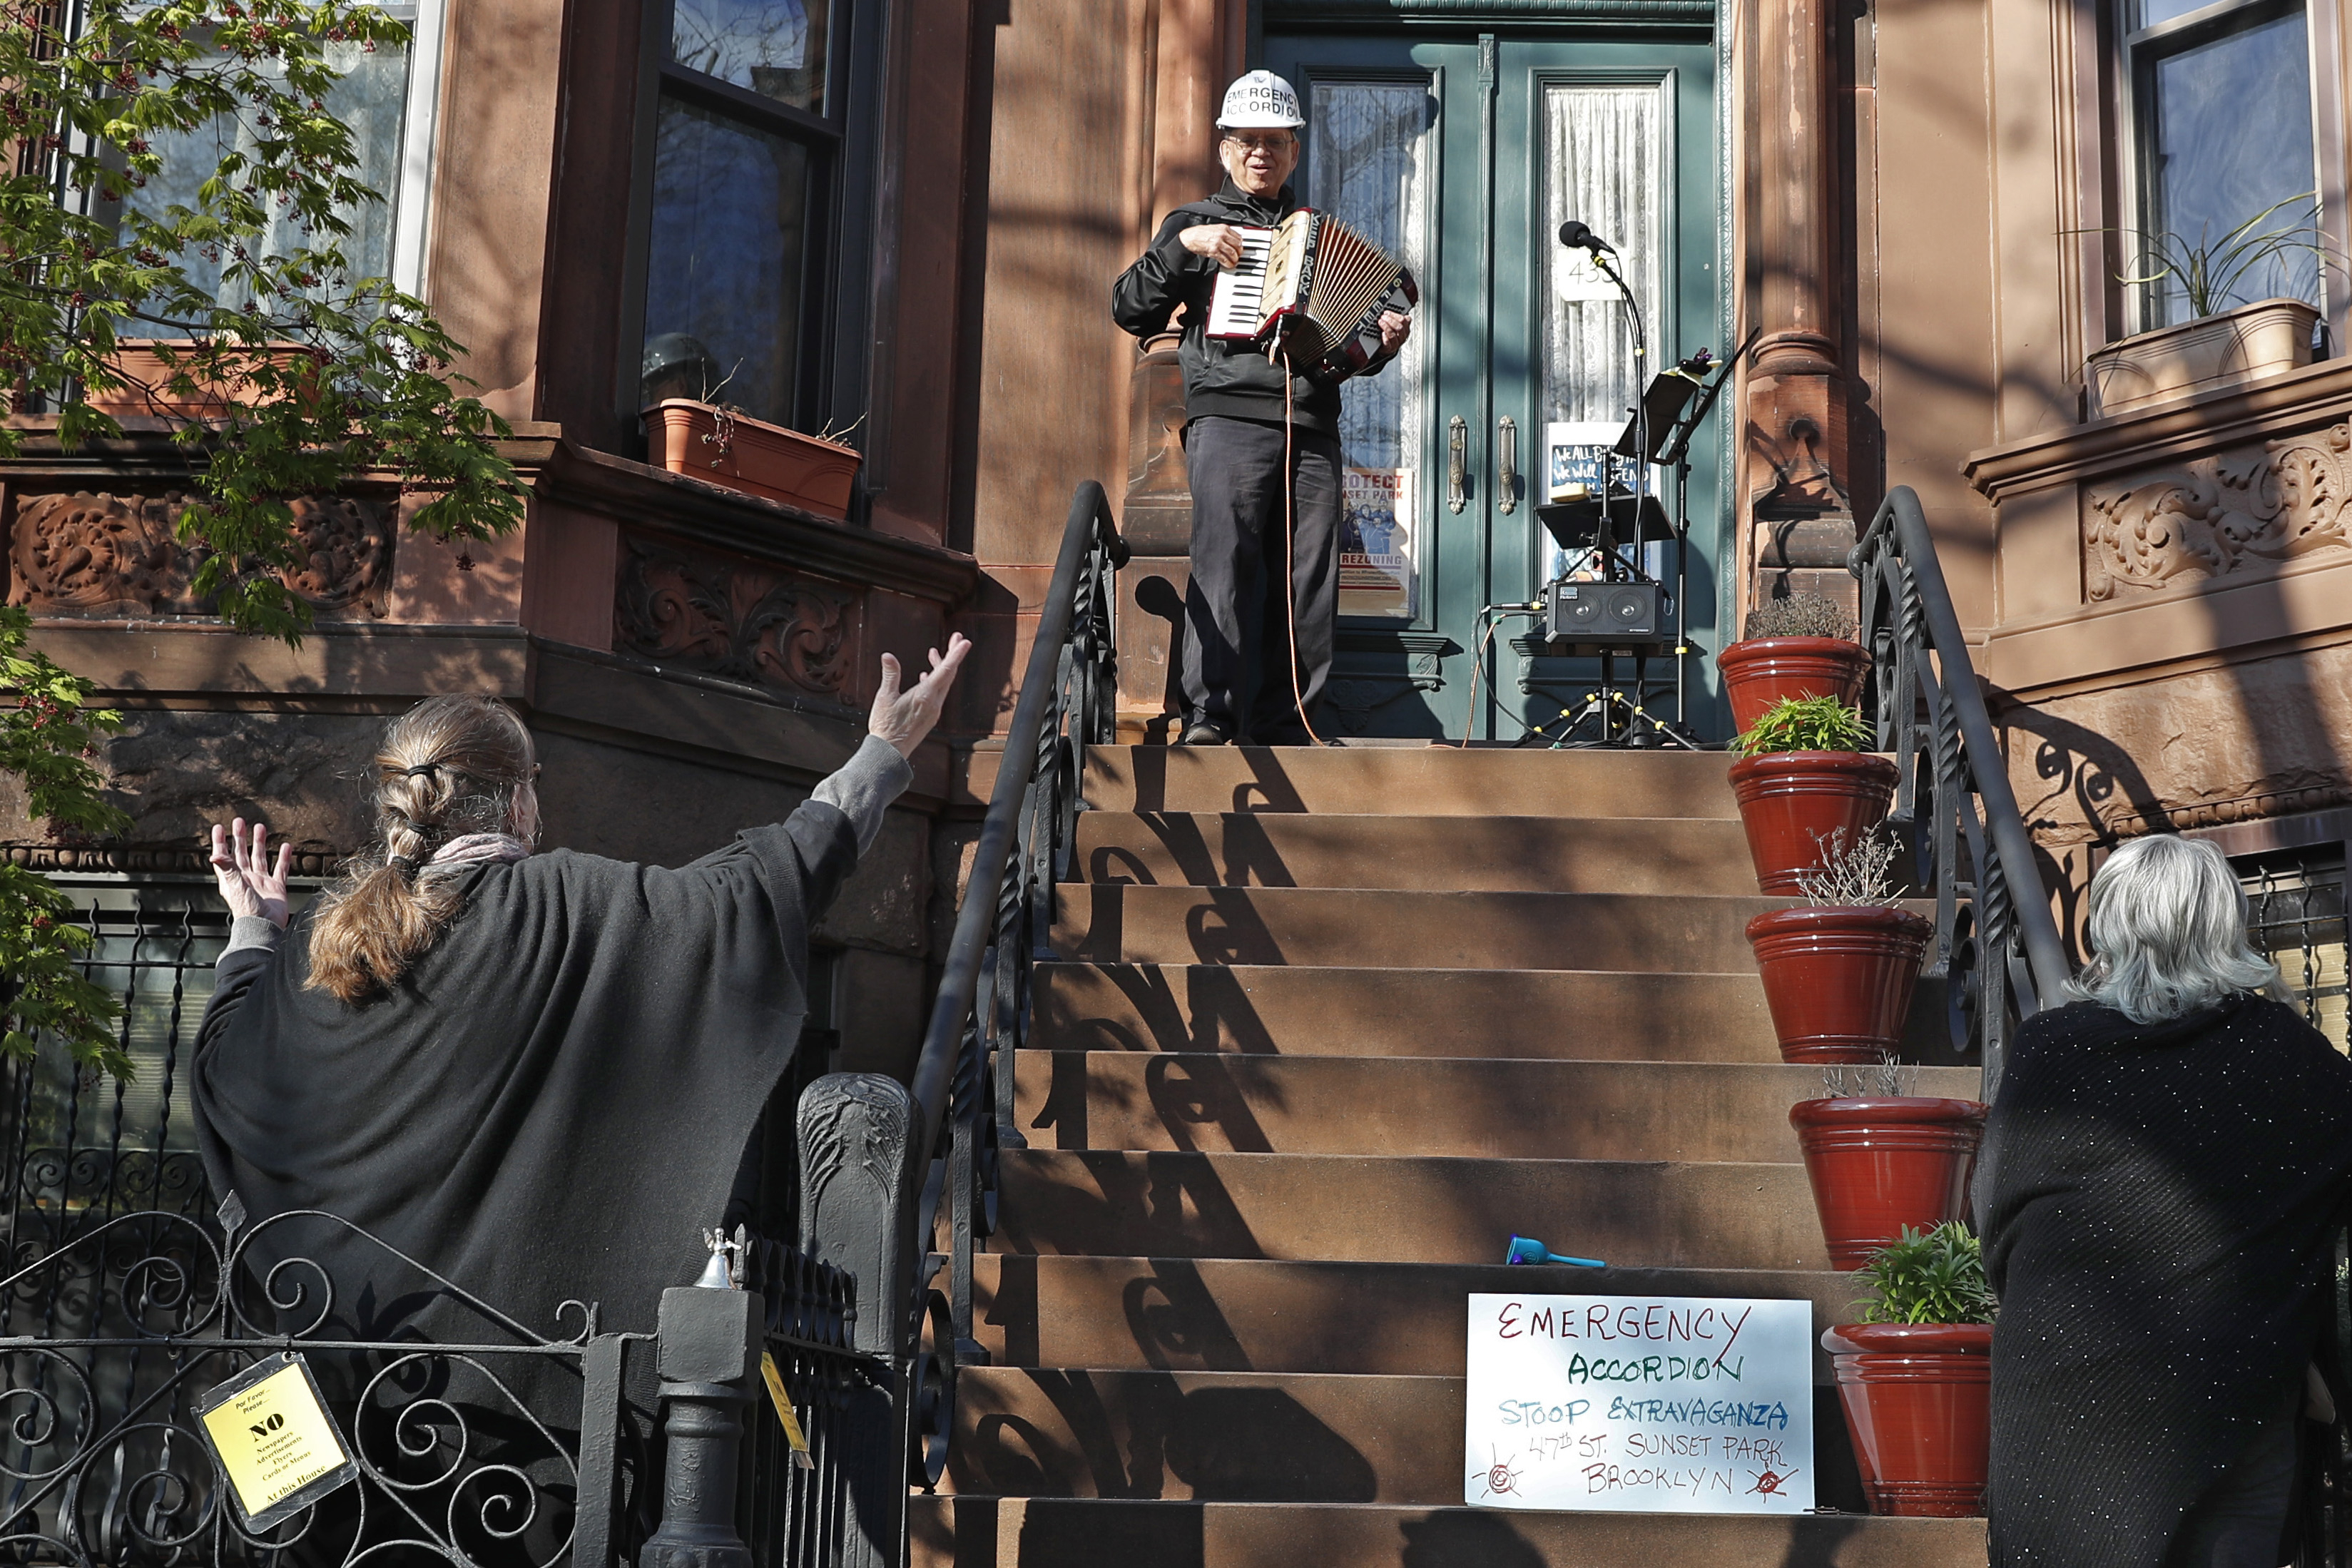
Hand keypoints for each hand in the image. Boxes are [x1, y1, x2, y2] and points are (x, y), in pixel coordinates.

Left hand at [210, 819, 291, 927]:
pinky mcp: (276, 887)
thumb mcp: (235, 886)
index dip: (220, 842)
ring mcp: (262, 882)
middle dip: (240, 838)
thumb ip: (227, 869)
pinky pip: (280, 869)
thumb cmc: (247, 911)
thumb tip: (214, 855)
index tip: (219, 828)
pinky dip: (283, 858)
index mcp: (232, 879)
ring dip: (259, 843)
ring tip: (260, 828)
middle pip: (241, 854)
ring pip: (260, 858)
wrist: (265, 927)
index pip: (224, 857)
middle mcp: (246, 879)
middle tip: (240, 822)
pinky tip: (285, 847)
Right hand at [869, 634, 972, 758]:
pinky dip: (935, 681)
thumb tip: (888, 656)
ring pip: (943, 684)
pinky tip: (925, 676)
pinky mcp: (930, 716)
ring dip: (942, 667)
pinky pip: (938, 694)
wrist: (890, 752)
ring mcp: (934, 711)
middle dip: (952, 655)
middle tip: (956, 638)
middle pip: (949, 674)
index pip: (945, 670)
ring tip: (935, 653)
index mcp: (925, 696)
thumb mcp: (884, 697)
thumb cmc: (886, 727)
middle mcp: (934, 703)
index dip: (955, 654)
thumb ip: (890, 675)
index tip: (964, 642)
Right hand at [1180, 225, 1246, 267]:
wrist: (1190, 237)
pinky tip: (1229, 265)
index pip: (1238, 237)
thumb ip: (1224, 233)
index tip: (1240, 247)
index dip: (1241, 244)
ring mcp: (1218, 243)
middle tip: (1239, 256)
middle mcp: (1222, 235)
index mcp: (1223, 228)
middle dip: (1239, 252)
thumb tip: (1232, 240)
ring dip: (1235, 259)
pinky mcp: (1214, 251)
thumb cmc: (1200, 233)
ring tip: (1234, 261)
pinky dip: (1228, 263)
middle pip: (1237, 245)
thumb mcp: (1214, 228)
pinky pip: (1224, 259)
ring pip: (1232, 253)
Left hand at [1378, 310, 1411, 352]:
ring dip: (1386, 327)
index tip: (1387, 312)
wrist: (1387, 349)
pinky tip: (1382, 334)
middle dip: (1390, 321)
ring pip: (1393, 335)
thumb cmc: (1390, 335)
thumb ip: (1395, 318)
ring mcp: (1396, 343)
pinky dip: (1385, 338)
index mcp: (1405, 329)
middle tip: (1383, 317)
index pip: (1405, 320)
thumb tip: (1388, 311)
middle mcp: (1402, 336)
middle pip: (1400, 327)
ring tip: (1380, 322)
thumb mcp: (1395, 326)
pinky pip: (1388, 344)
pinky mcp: (1389, 349)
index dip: (1395, 315)